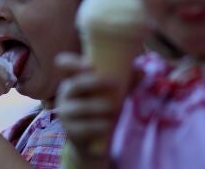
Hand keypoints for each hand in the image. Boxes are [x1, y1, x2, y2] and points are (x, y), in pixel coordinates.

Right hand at [55, 53, 120, 167]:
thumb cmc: (102, 108)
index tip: (90, 65)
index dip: (72, 62)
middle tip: (116, 84)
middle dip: (95, 82)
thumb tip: (142, 72)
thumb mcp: (112, 92)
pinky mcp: (70, 131)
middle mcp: (65, 94)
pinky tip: (108, 124)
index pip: (63, 64)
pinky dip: (99, 125)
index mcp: (73, 79)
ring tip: (114, 109)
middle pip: (75, 84)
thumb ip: (125, 81)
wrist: (92, 141)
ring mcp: (65, 113)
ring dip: (100, 106)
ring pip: (80, 107)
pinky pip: (84, 127)